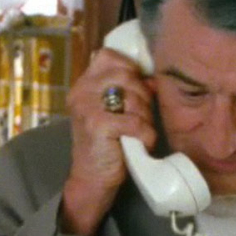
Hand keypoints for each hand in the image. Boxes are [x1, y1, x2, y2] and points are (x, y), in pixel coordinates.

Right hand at [61, 49, 155, 235]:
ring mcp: (87, 107)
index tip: (137, 88)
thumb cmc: (107, 144)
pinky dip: (146, 134)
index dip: (129, 68)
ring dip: (145, 117)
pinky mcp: (98, 126)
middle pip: (127, 75)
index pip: (109, 56)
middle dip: (143, 97)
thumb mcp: (112, 111)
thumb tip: (153, 80)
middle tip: (141, 117)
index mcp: (83, 84)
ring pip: (134, 98)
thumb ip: (127, 91)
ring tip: (138, 132)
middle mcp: (81, 91)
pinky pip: (136, 121)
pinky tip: (141, 143)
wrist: (91, 180)